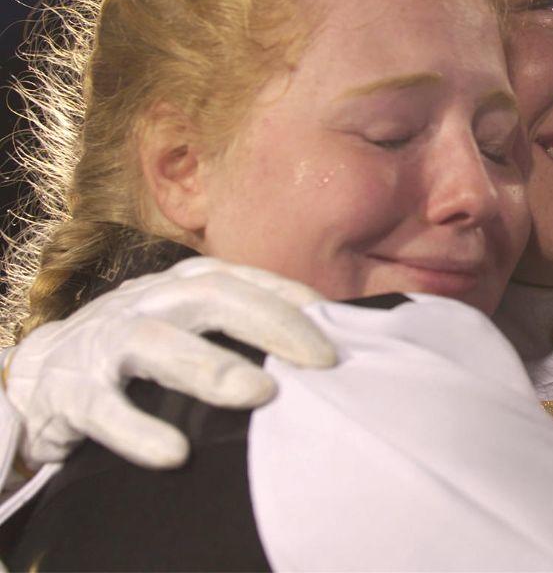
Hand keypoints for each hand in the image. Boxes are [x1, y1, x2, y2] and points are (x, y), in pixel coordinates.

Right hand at [4, 256, 335, 468]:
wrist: (39, 372)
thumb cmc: (137, 346)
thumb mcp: (186, 322)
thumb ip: (240, 324)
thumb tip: (322, 342)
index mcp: (180, 285)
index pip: (242, 277)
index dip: (289, 296)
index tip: (335, 322)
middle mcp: (146, 301)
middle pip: (213, 298)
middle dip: (272, 324)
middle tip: (320, 359)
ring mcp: (106, 340)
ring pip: (157, 343)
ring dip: (211, 367)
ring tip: (261, 393)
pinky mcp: (72, 390)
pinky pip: (104, 408)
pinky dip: (138, 429)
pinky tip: (175, 453)